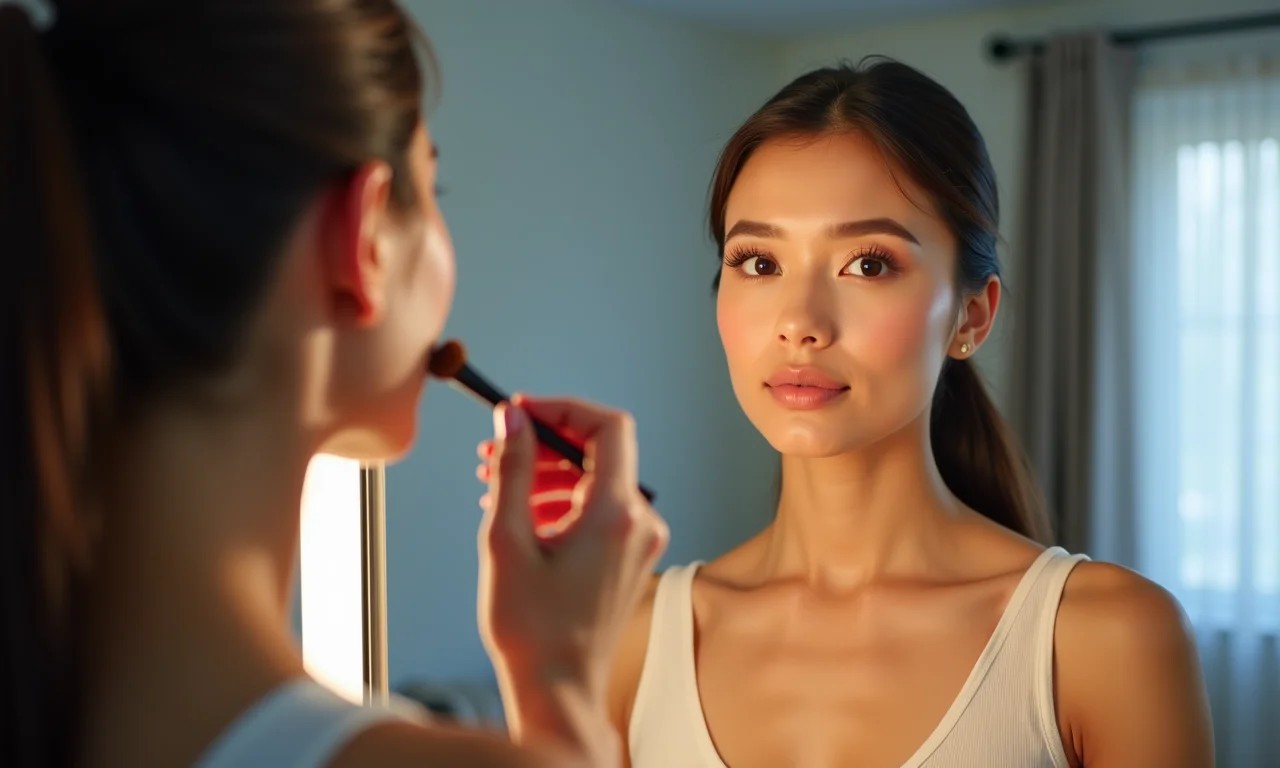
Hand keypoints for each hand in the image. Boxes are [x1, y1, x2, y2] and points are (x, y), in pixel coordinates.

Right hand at [475, 394, 667, 751]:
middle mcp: (640, 523)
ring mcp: (640, 542)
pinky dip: (565, 502)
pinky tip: (525, 518)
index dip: (563, 408)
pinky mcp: (632, 558)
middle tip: (496, 452)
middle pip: (601, 453)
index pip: (608, 426)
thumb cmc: (532, 629)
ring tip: (499, 490)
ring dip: (550, 475)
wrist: (558, 690)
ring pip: (598, 482)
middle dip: (545, 444)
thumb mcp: (507, 540)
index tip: (523, 411)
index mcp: (615, 513)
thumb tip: (513, 418)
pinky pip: (602, 510)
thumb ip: (513, 470)